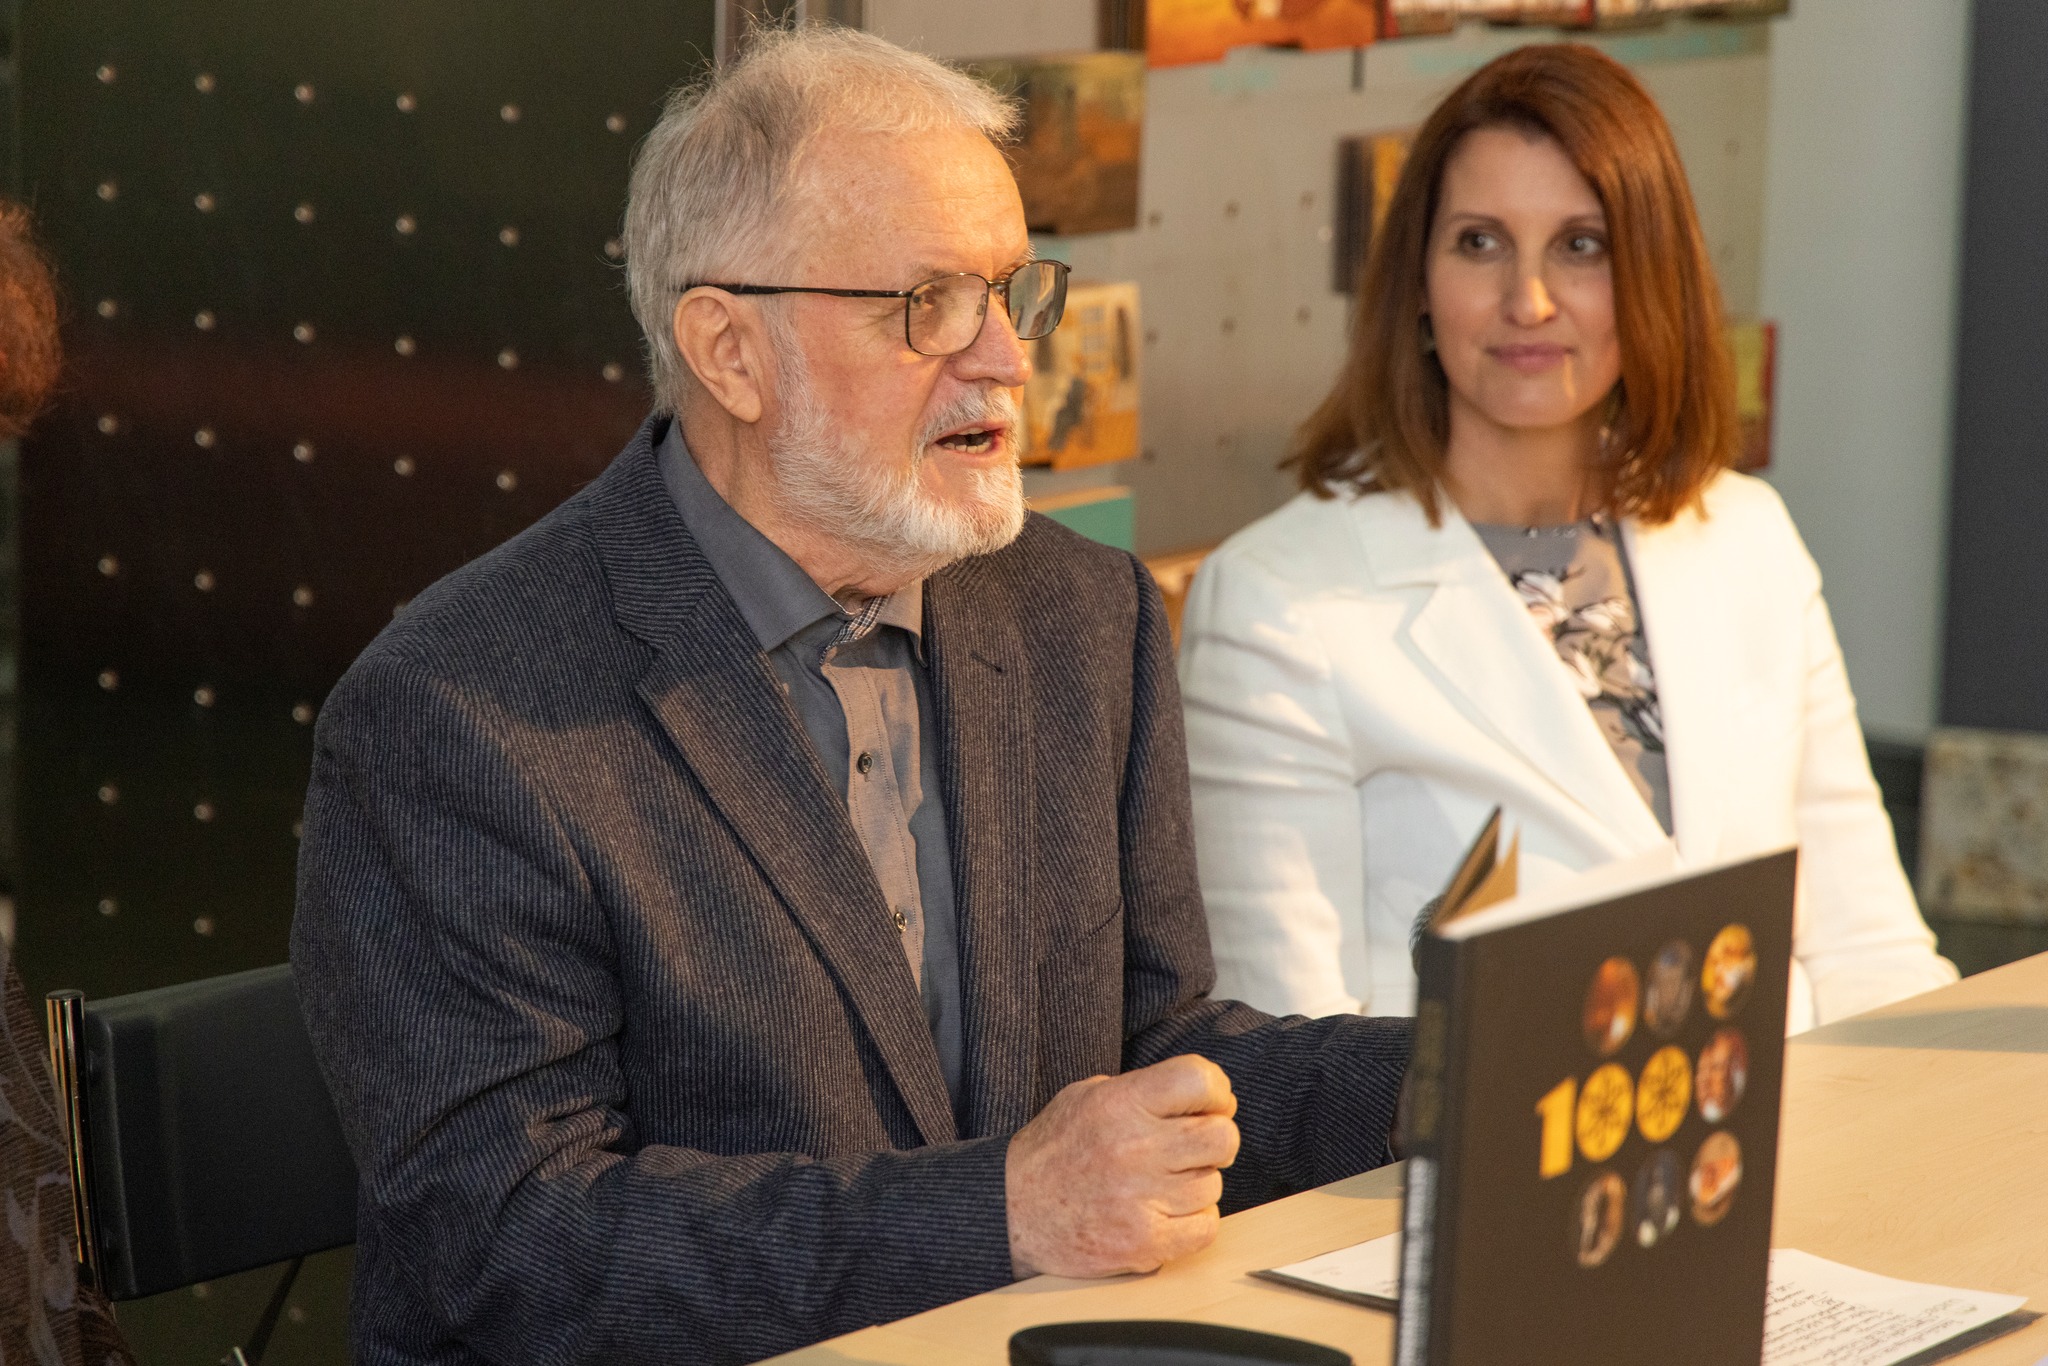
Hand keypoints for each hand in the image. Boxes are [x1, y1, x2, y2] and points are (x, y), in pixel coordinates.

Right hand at [1004, 1054, 1240, 1278]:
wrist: (1012, 1211)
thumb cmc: (1054, 1152)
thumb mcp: (1087, 1096)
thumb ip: (1144, 1090)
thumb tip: (1206, 1094)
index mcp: (1120, 1104)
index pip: (1199, 1080)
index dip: (1215, 1090)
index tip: (1210, 1103)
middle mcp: (1133, 1148)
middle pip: (1221, 1136)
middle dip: (1214, 1140)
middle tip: (1191, 1146)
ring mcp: (1140, 1200)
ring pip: (1214, 1184)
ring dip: (1195, 1184)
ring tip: (1160, 1184)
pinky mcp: (1144, 1244)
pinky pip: (1206, 1227)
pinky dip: (1193, 1222)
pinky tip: (1165, 1212)